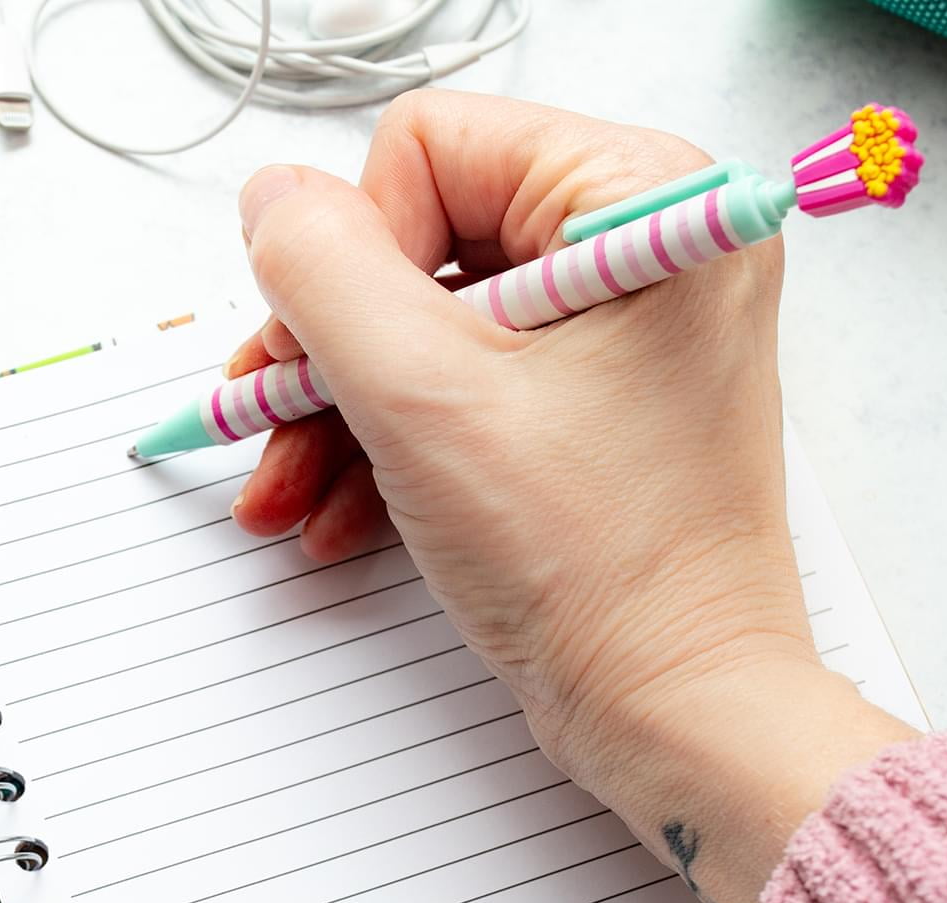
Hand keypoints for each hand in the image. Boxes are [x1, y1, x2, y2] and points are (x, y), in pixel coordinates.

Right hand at [231, 90, 915, 902]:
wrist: (674, 709)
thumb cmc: (600, 567)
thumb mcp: (422, 399)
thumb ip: (323, 273)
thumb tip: (273, 202)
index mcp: (642, 197)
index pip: (429, 149)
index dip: (353, 255)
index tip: (332, 357)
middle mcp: (645, 247)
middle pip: (418, 242)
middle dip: (329, 352)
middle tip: (271, 424)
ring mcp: (623, 332)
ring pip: (426, 327)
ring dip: (341, 414)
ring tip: (290, 496)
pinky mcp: (595, 406)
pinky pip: (463, 390)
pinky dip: (390, 449)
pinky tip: (341, 515)